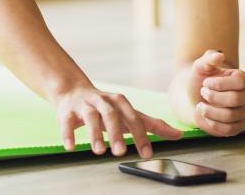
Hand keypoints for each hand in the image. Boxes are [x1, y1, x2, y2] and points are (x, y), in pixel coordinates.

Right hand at [55, 86, 182, 157]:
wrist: (73, 91)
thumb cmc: (106, 107)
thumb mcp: (129, 114)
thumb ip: (152, 124)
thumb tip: (178, 135)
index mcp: (120, 102)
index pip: (133, 118)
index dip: (140, 135)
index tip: (146, 153)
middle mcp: (103, 101)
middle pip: (111, 115)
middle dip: (116, 133)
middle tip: (120, 153)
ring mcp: (84, 105)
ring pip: (90, 117)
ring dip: (94, 133)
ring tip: (99, 151)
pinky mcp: (67, 111)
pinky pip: (66, 122)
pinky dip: (68, 133)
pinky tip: (70, 146)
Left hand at [190, 49, 244, 136]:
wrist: (195, 95)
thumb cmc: (200, 78)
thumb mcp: (201, 66)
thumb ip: (208, 59)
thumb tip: (219, 55)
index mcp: (243, 79)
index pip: (240, 81)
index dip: (220, 83)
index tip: (206, 82)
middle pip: (235, 100)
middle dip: (213, 97)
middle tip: (202, 93)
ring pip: (230, 116)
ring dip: (209, 111)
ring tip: (200, 105)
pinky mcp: (238, 127)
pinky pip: (228, 130)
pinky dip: (212, 123)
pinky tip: (205, 116)